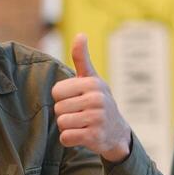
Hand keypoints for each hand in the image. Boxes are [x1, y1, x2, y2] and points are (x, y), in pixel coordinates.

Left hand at [51, 34, 132, 162]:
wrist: (116, 132)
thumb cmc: (98, 102)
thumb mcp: (91, 79)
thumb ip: (81, 59)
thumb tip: (80, 34)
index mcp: (93, 83)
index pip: (56, 91)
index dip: (62, 98)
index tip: (75, 99)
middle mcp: (97, 99)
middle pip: (58, 108)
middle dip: (65, 113)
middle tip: (80, 114)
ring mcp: (97, 118)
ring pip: (61, 123)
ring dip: (67, 127)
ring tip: (81, 124)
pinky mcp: (95, 136)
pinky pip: (66, 138)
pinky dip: (70, 140)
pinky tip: (82, 135)